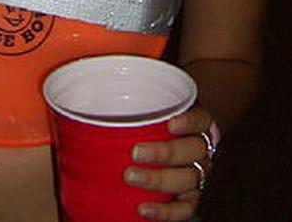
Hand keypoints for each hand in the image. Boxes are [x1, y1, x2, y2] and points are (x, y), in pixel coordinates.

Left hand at [123, 105, 216, 219]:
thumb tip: (90, 81)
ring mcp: (197, 174)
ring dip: (158, 180)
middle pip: (194, 151)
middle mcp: (201, 148)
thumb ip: (126, 95)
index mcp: (195, 122)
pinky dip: (166, 212)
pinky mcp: (189, 198)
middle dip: (165, 152)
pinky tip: (143, 209)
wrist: (160, 149)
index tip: (170, 123)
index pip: (201, 120)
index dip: (190, 122)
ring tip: (130, 177)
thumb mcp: (143, 102)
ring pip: (188, 179)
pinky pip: (185, 209)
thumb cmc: (148, 118)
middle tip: (135, 152)